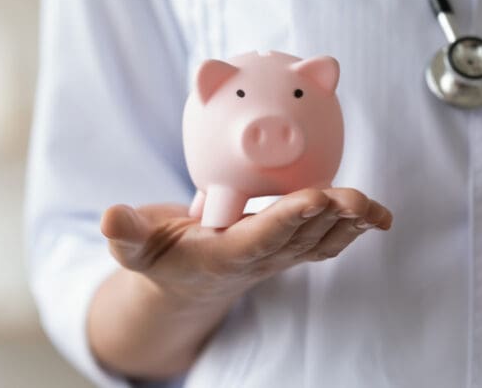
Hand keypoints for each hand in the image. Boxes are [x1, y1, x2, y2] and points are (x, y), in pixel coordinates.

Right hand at [101, 188, 392, 303]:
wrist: (185, 283)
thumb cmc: (161, 259)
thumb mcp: (134, 248)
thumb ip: (124, 233)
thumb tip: (109, 216)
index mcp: (223, 256)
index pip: (260, 238)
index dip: (288, 220)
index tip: (315, 198)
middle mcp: (256, 259)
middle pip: (299, 241)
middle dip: (329, 220)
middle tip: (354, 198)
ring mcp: (276, 257)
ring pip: (318, 243)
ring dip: (347, 226)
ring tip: (372, 207)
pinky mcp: (286, 249)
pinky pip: (323, 242)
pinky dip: (349, 228)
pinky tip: (371, 213)